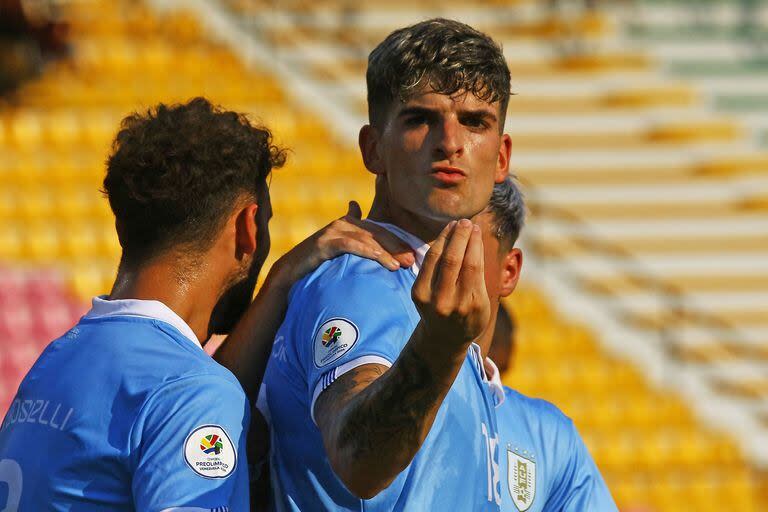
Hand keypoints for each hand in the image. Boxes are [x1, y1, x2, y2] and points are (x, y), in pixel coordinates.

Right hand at [271, 201, 415, 285]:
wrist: (290, 274)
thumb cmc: (318, 265)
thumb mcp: (341, 252)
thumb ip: (357, 243)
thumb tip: (372, 237)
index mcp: (350, 225)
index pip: (380, 231)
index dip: (397, 242)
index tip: (413, 256)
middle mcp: (343, 224)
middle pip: (377, 233)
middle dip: (396, 247)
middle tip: (411, 262)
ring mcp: (333, 231)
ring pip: (366, 239)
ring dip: (385, 252)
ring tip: (399, 266)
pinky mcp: (324, 242)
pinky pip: (350, 245)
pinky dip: (366, 251)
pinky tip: (380, 260)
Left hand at [411, 219, 489, 349]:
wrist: (444, 338)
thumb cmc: (470, 315)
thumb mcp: (484, 303)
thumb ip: (481, 278)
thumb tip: (477, 241)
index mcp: (470, 304)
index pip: (472, 266)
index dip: (474, 244)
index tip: (477, 229)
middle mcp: (448, 302)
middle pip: (454, 260)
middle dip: (460, 236)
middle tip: (466, 221)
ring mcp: (429, 299)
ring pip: (438, 259)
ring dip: (447, 237)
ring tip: (455, 224)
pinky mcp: (417, 293)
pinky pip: (427, 263)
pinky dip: (436, 247)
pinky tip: (444, 236)